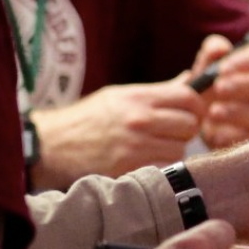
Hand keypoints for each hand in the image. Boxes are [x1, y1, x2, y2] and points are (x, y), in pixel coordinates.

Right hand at [32, 78, 205, 189]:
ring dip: (172, 151)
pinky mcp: (129, 168)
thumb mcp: (121, 95)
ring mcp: (135, 146)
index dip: (196, 107)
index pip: (189, 97)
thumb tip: (191, 80)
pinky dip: (159, 167)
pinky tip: (145, 161)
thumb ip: (158, 91)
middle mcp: (140, 119)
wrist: (52, 145)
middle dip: (185, 131)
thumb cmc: (89, 118)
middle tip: (171, 134)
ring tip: (154, 148)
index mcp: (139, 97)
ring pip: (180, 149)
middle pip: (190, 125)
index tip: (190, 113)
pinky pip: (163, 168)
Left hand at [190, 34, 248, 146]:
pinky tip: (216, 134)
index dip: (247, 61)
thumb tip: (219, 49)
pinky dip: (234, 137)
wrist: (217, 121)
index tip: (222, 68)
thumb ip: (212, 54)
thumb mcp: (210, 68)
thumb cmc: (214, 87)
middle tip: (218, 88)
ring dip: (238, 112)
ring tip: (213, 112)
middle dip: (244, 86)